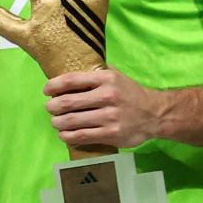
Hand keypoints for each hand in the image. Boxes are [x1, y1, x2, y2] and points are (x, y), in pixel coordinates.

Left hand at [44, 68, 167, 149]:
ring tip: (56, 122)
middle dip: (52, 107)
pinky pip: (81, 136)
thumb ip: (95, 72)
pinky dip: (67, 136)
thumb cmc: (130, 93)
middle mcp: (107, 96)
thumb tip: (70, 66)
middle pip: (67, 102)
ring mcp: (109, 116)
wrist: (155, 113)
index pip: (71, 80)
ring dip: (58, 123)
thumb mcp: (116, 75)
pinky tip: (65, 134)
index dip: (53, 86)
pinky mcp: (111, 134)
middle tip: (51, 109)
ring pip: (71, 121)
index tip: (47, 91)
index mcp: (105, 78)